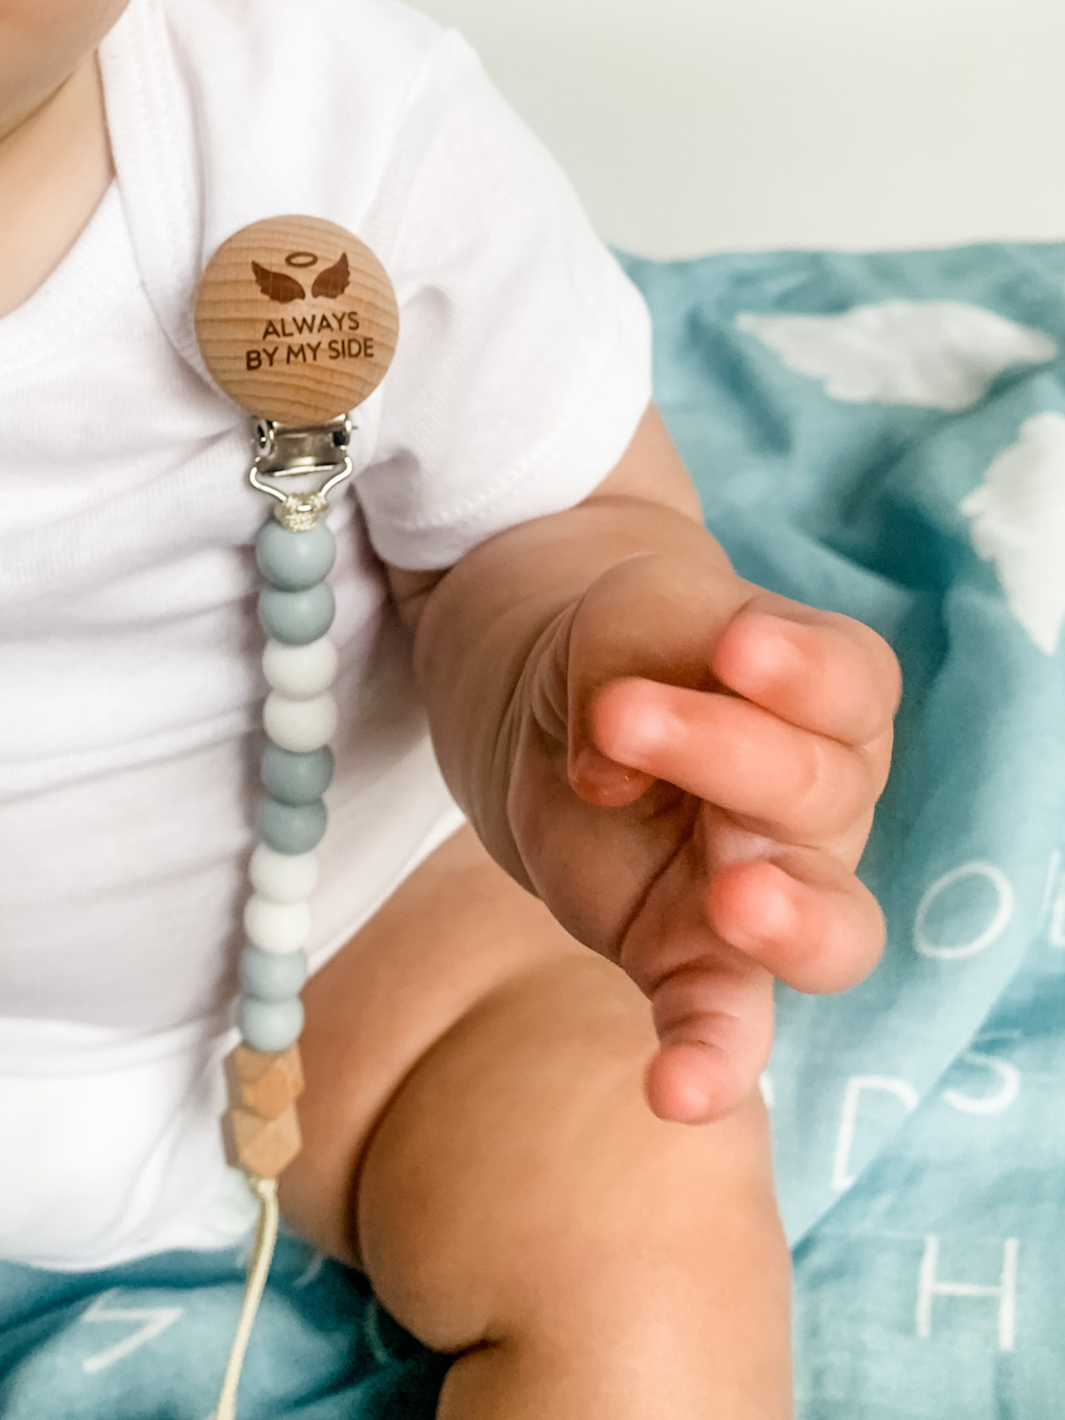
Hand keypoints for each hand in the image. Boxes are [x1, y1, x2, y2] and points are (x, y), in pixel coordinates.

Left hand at [505, 550, 899, 1123]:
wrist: (574, 717)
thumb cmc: (633, 652)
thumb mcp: (630, 610)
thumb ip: (639, 652)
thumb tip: (607, 779)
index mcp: (833, 696)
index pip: (848, 686)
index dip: (800, 673)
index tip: (733, 647)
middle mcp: (826, 802)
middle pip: (817, 790)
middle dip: (722, 750)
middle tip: (622, 715)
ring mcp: (774, 891)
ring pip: (830, 927)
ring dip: (792, 921)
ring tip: (733, 900)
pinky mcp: (697, 960)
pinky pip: (728, 1023)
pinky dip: (713, 1061)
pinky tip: (674, 1092)